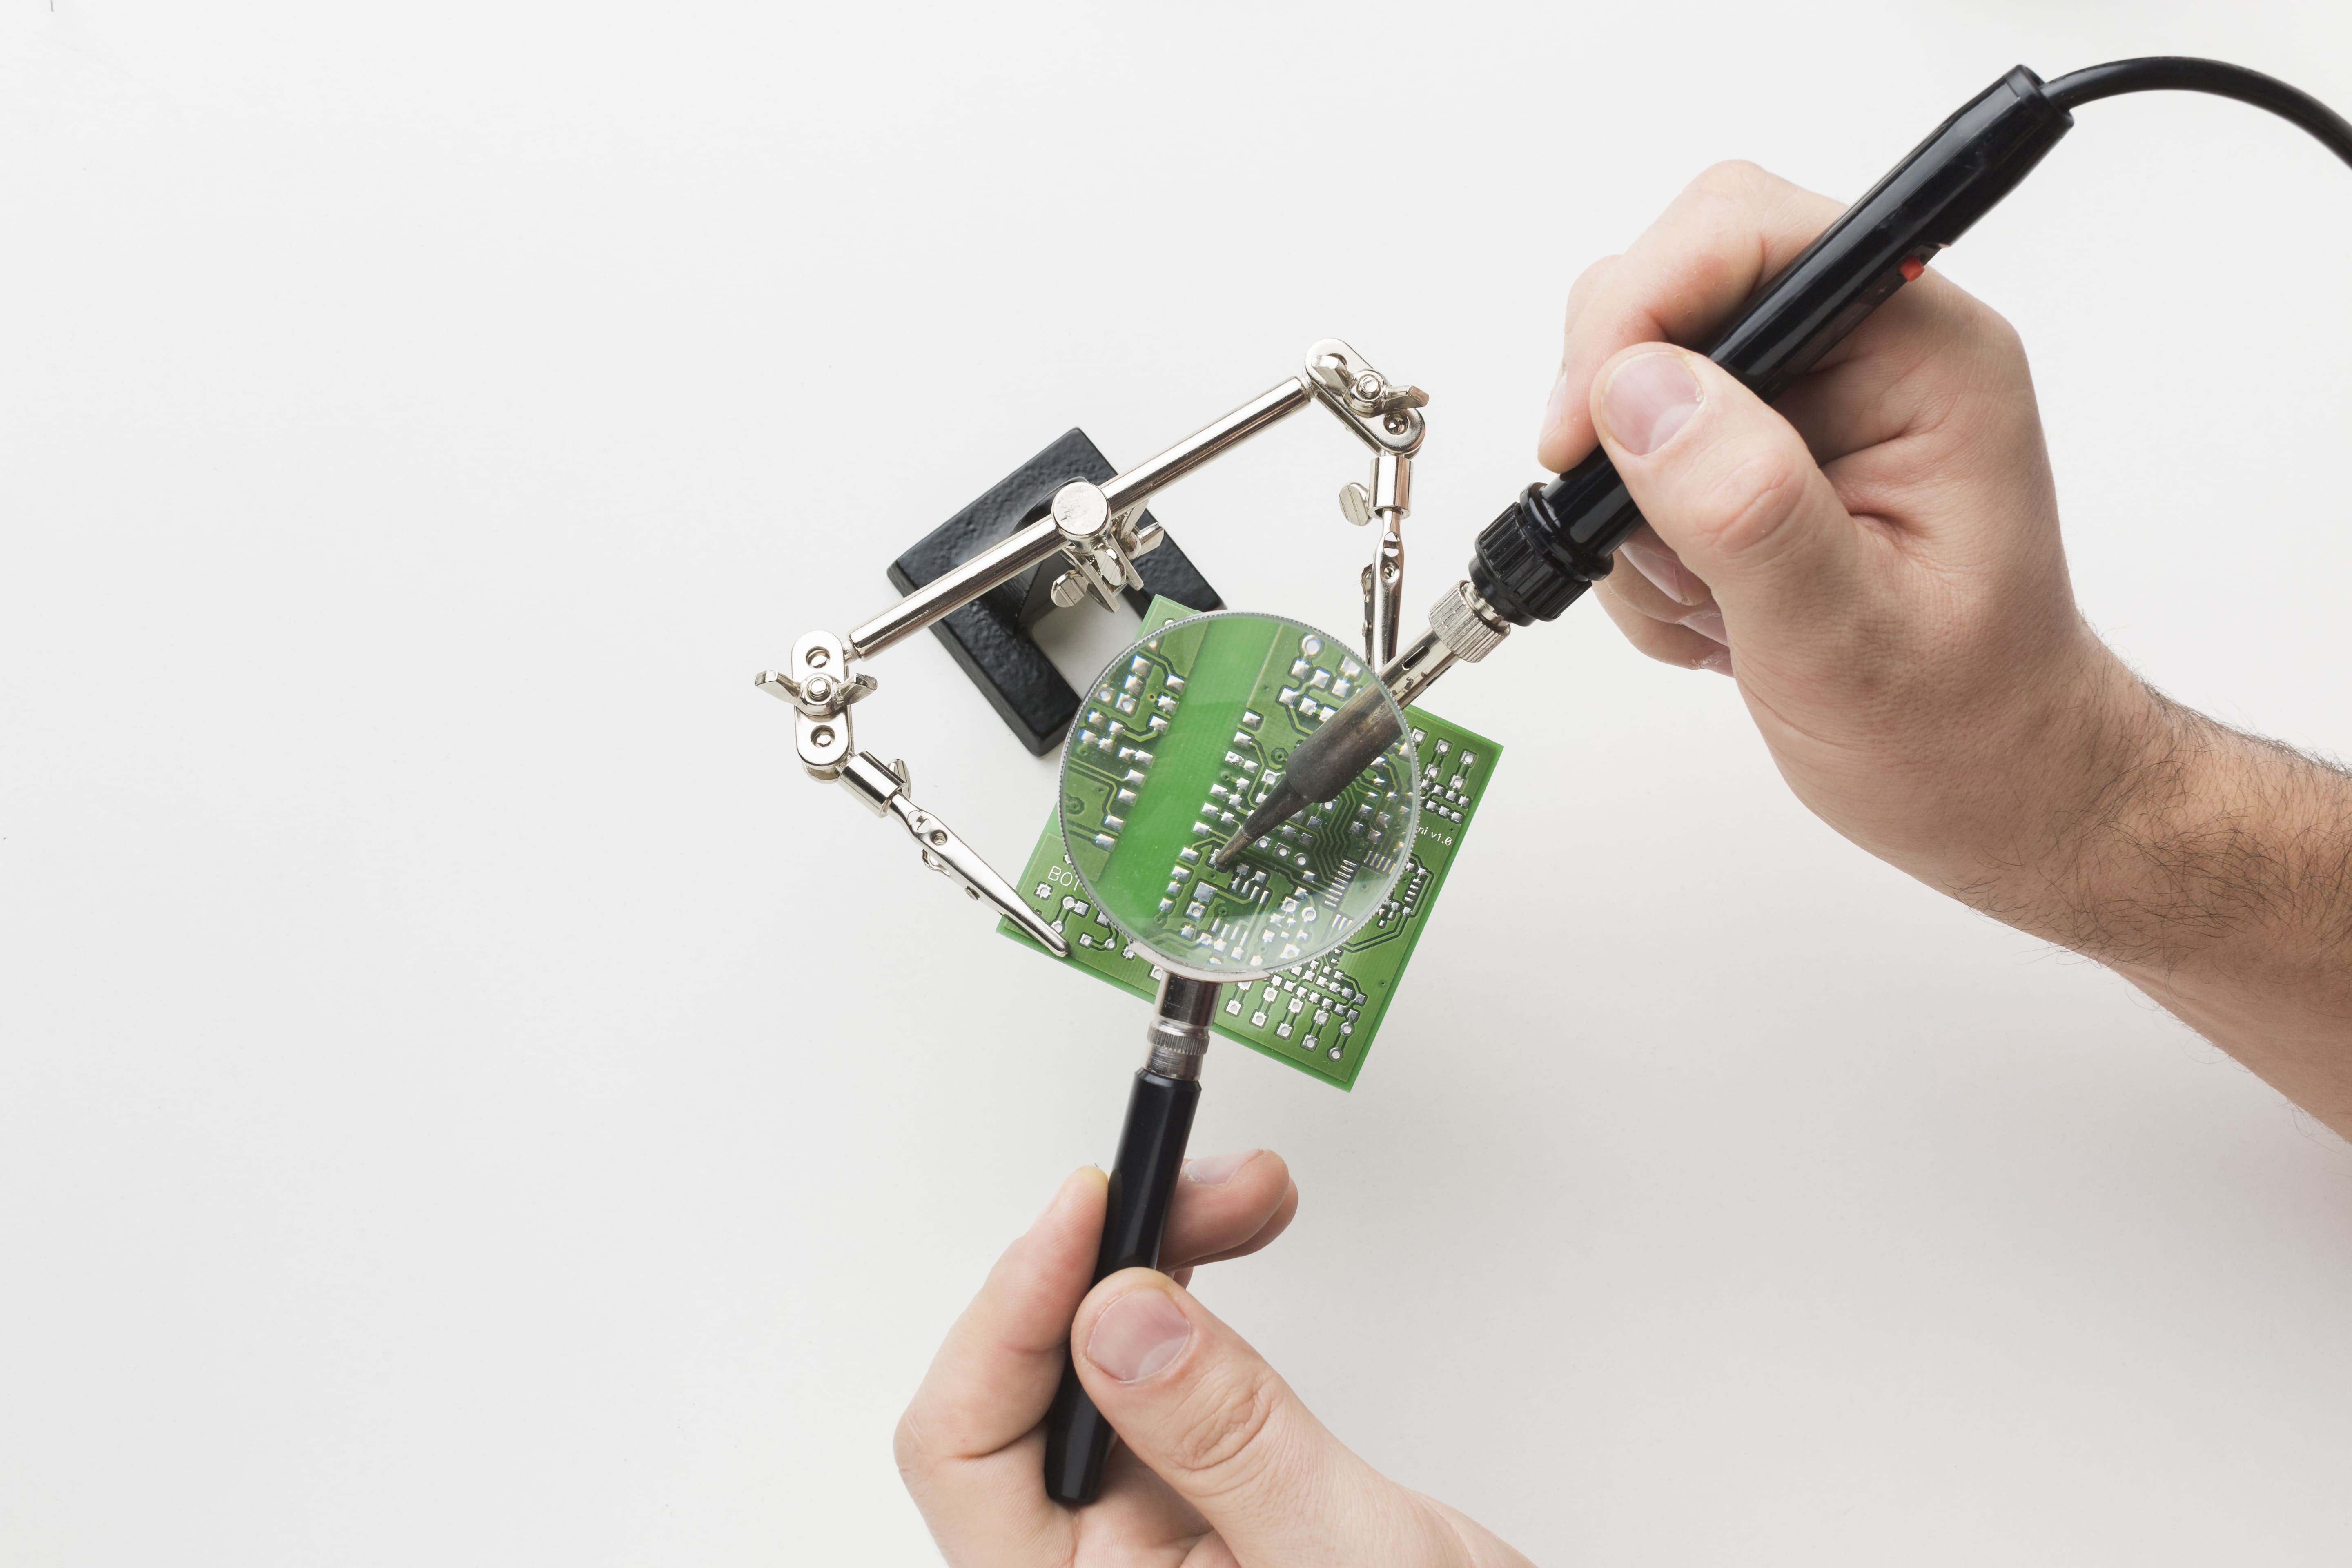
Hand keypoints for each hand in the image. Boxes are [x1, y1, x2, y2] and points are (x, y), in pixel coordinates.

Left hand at [896, 1155, 1531, 1565]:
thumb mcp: (1341, 1558)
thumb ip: (1229, 1444)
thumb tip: (1120, 1315)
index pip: (964, 1450)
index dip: (1011, 1313)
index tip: (1088, 1212)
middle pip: (1022, 1384)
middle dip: (1099, 1258)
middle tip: (1191, 1181)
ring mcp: (1136, 1532)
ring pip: (1089, 1358)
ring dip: (1151, 1253)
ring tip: (1240, 1193)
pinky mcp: (1191, 1489)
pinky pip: (1152, 1369)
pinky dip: (1188, 1288)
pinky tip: (1229, 1238)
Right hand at [1538, 160, 2144, 909]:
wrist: (1988, 791)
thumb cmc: (1962, 725)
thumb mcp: (1848, 638)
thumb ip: (1748, 507)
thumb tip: (1640, 392)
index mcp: (1924, 355)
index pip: (1747, 232)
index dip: (1639, 309)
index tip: (1580, 429)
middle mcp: (1865, 352)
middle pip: (1671, 287)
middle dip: (1619, 424)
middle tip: (1646, 543)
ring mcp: (1805, 402)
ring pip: (1630, 384)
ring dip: (1628, 513)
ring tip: (1712, 609)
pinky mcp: (1754, 453)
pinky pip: (1631, 461)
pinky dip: (1634, 552)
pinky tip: (1712, 616)